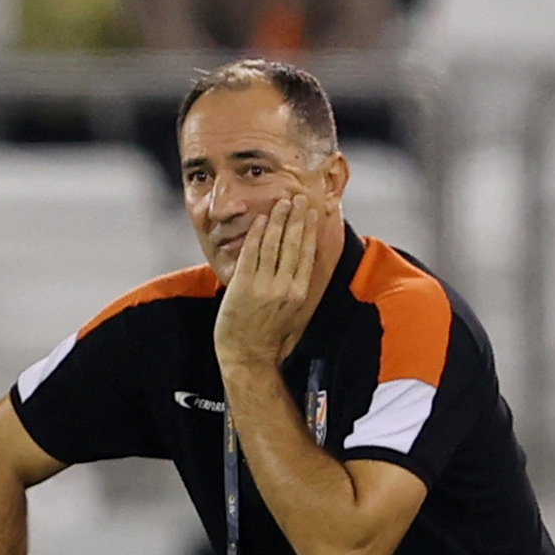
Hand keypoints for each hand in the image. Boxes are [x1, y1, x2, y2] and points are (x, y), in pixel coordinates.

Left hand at [214, 195, 318, 371]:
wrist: (248, 357)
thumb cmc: (269, 338)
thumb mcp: (293, 315)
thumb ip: (297, 290)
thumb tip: (304, 268)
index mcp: (300, 293)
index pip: (307, 254)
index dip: (309, 230)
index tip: (311, 213)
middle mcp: (285, 287)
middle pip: (293, 244)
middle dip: (296, 218)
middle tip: (298, 198)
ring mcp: (264, 285)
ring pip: (273, 244)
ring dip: (277, 220)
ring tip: (281, 202)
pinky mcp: (243, 285)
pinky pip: (251, 253)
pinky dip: (256, 234)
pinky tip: (260, 220)